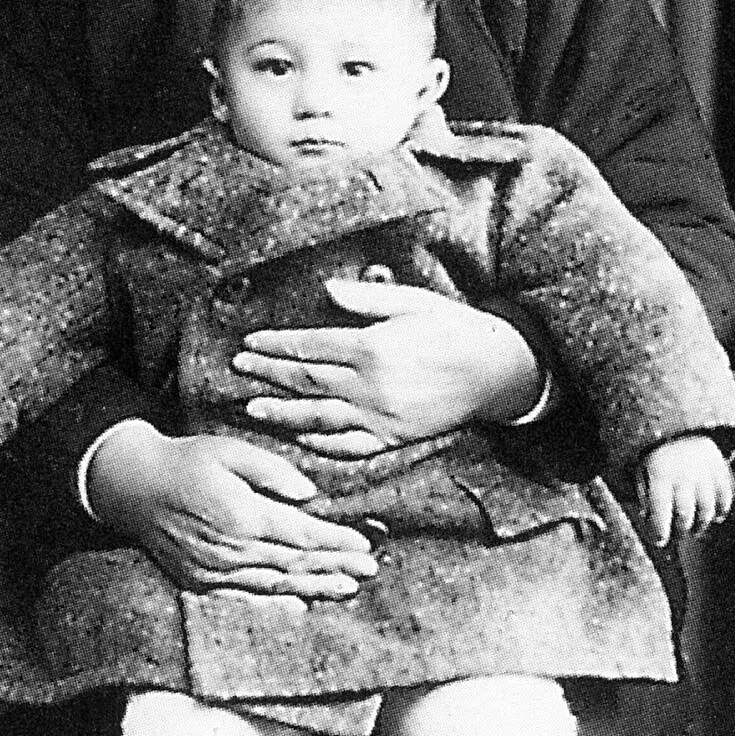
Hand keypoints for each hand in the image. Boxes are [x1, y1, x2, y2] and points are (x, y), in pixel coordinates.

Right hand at [82, 422, 379, 598]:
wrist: (134, 487)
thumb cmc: (186, 462)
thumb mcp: (230, 450)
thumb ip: (272, 471)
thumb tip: (308, 494)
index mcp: (243, 516)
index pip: (303, 535)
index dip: (337, 542)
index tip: (365, 545)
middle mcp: (231, 551)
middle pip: (296, 564)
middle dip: (336, 567)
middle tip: (370, 570)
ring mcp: (215, 572)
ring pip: (276, 586)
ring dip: (315, 588)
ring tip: (348, 588)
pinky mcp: (201, 582)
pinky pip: (246, 598)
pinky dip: (276, 604)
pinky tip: (300, 605)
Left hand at [229, 279, 541, 458]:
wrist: (495, 369)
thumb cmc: (453, 327)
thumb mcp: (411, 301)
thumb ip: (366, 299)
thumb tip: (326, 290)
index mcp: (372, 347)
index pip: (309, 346)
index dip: (276, 346)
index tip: (249, 344)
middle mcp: (371, 386)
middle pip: (307, 381)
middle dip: (269, 375)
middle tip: (239, 369)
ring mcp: (381, 416)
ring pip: (319, 417)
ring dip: (283, 413)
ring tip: (253, 408)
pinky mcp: (393, 437)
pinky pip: (350, 445)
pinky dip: (322, 444)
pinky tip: (301, 438)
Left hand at [638, 435, 734, 546]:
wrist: (686, 432)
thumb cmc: (660, 462)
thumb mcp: (644, 473)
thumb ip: (645, 498)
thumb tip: (649, 521)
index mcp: (660, 474)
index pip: (660, 506)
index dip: (659, 529)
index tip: (659, 541)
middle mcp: (684, 474)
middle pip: (685, 513)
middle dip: (680, 530)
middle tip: (677, 534)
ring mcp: (705, 473)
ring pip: (707, 510)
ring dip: (700, 525)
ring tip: (694, 528)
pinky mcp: (722, 473)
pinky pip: (725, 500)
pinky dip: (720, 512)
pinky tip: (713, 515)